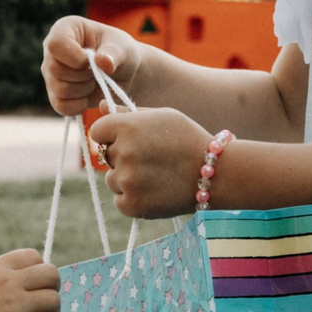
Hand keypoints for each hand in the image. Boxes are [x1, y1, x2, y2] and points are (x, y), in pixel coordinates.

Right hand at [41, 16, 140, 117]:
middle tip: (99, 72)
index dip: (75, 57)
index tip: (93, 61)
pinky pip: (62, 106)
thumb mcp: (122, 47)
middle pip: (55, 69)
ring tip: (96, 81)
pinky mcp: (55, 95)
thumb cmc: (121, 52)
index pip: (55, 44)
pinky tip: (90, 94)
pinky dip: (80, 105)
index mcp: (64, 29)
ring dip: (84, 90)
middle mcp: (51, 51)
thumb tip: (103, 62)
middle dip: (83, 75)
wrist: (123, 74)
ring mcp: (50, 74)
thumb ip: (113, 53)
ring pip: (59, 90)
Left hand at [90, 107, 210, 218]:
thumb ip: (126, 112)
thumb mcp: (160, 116)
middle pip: (105, 156)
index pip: (97, 131)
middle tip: (151, 159)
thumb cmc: (188, 139)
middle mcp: (123, 153)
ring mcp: (127, 181)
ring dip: (127, 179)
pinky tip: (155, 191)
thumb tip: (101, 106)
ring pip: (112, 179)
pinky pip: (120, 200)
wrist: (215, 174)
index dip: (110, 135)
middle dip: (122, 157)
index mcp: (126, 126)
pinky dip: (133, 198)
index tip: (128, 139)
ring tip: (156, 176)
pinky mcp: (132, 205)